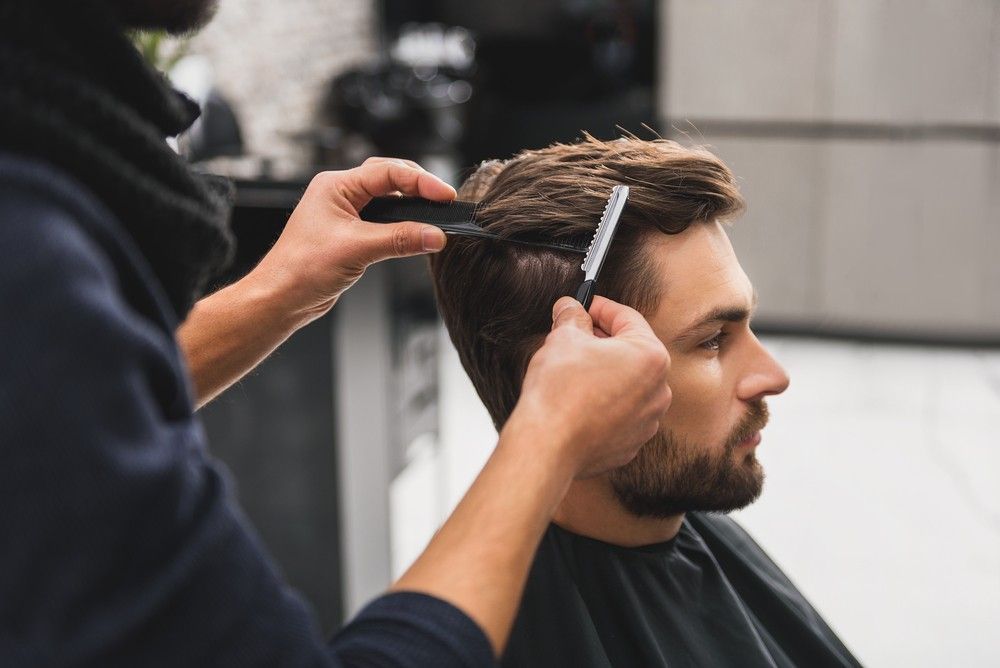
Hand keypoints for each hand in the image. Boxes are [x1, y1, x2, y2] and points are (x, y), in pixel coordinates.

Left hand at [246, 157, 453, 326]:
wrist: (281, 298)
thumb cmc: (301, 269)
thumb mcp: (357, 250)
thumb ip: (400, 240)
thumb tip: (434, 235)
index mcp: (336, 186)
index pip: (387, 172)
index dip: (420, 182)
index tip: (444, 195)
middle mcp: (340, 195)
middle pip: (390, 178)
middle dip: (419, 187)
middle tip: (444, 201)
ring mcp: (345, 214)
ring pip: (388, 200)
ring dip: (411, 206)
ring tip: (434, 216)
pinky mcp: (350, 234)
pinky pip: (384, 222)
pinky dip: (402, 225)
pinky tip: (415, 234)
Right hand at [505, 295, 671, 478]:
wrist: (548, 445)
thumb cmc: (559, 392)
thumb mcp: (563, 338)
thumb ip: (572, 317)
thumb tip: (571, 307)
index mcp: (651, 357)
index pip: (627, 318)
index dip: (600, 307)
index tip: (583, 305)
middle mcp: (659, 390)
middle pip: (631, 352)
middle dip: (603, 340)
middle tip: (574, 334)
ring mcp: (647, 421)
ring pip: (627, 385)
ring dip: (605, 373)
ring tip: (573, 369)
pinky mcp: (631, 444)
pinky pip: (620, 413)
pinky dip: (603, 403)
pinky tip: (577, 400)